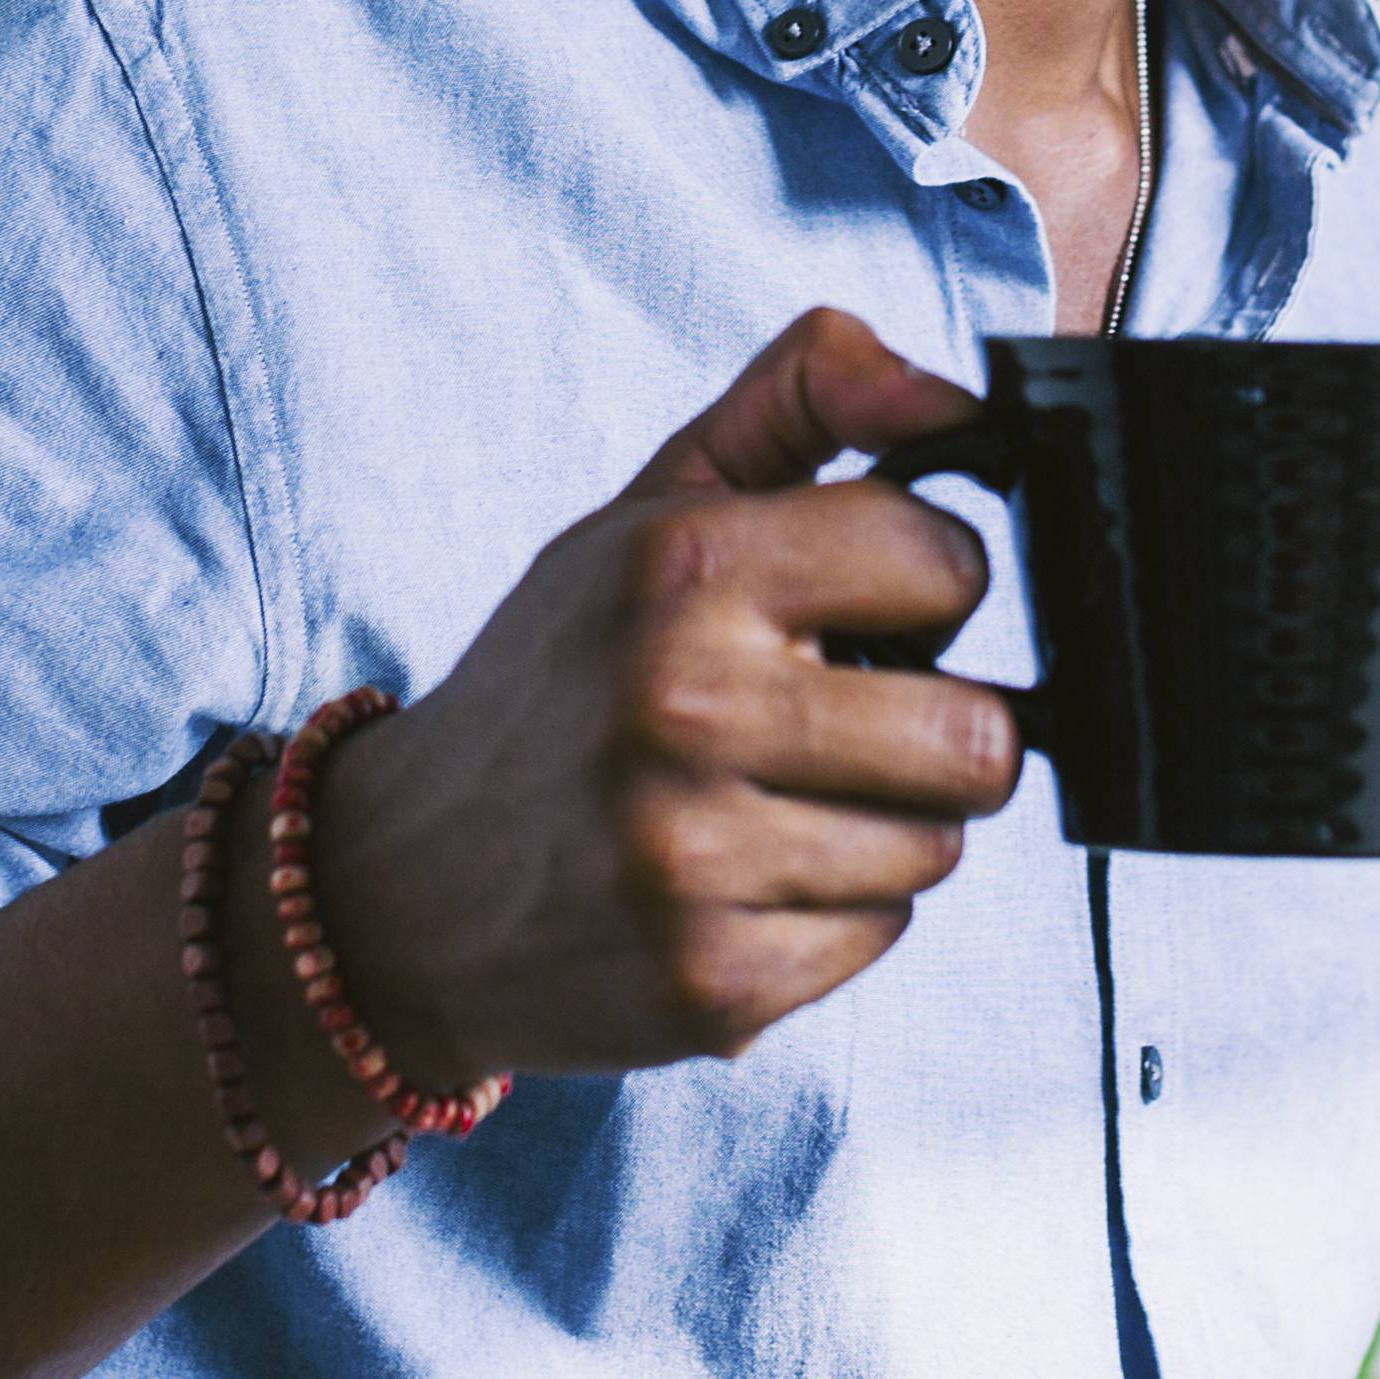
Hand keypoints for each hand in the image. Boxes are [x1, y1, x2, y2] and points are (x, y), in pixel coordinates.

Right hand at [305, 308, 1026, 1084]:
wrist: (402, 888)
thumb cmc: (561, 677)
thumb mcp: (654, 506)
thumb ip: (807, 397)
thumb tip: (953, 398)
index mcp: (680, 564)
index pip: (939, 557)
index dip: (930, 579)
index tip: (877, 600)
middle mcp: (684, 705)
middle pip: (977, 733)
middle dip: (939, 724)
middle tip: (852, 719)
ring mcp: (696, 857)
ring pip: (938, 844)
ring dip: (887, 824)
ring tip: (782, 799)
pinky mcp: (713, 981)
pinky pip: (881, 934)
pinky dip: (837, 911)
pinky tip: (746, 879)